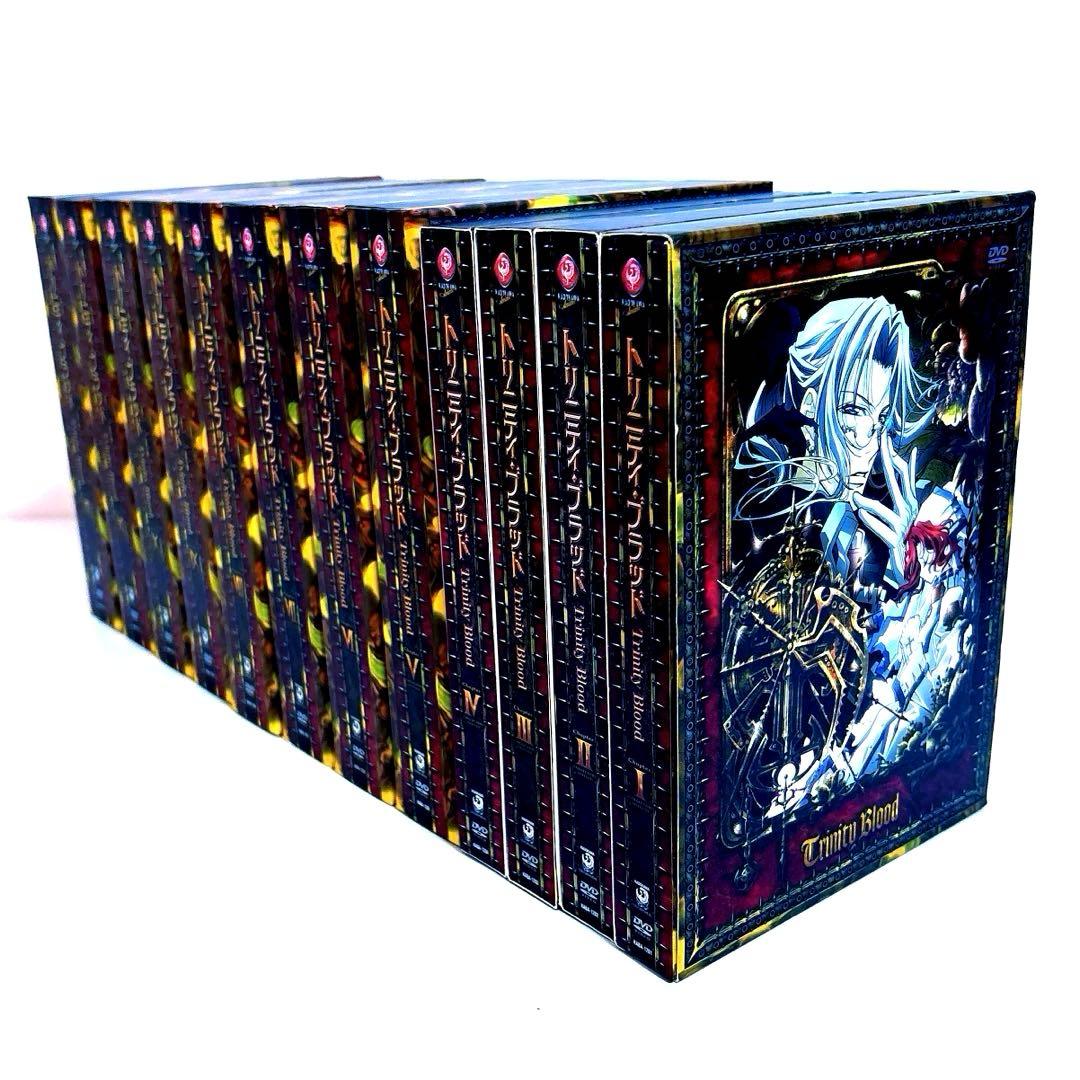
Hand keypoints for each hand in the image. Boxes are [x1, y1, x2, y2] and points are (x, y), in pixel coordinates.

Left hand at [851, 434, 918, 588]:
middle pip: (897, 482)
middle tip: (880, 447)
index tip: (885, 438)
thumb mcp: (901, 504)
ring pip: (883, 509)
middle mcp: (908, 508)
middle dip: (888, 463)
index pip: (903, 472)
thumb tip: (911, 457)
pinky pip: (879, 527)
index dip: (893, 455)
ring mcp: (901, 524)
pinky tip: (860, 514)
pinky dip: (869, 520)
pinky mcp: (893, 538)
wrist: (904, 558)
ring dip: (867, 503)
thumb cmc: (898, 526)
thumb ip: (903, 483)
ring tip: (855, 497)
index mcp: (909, 498)